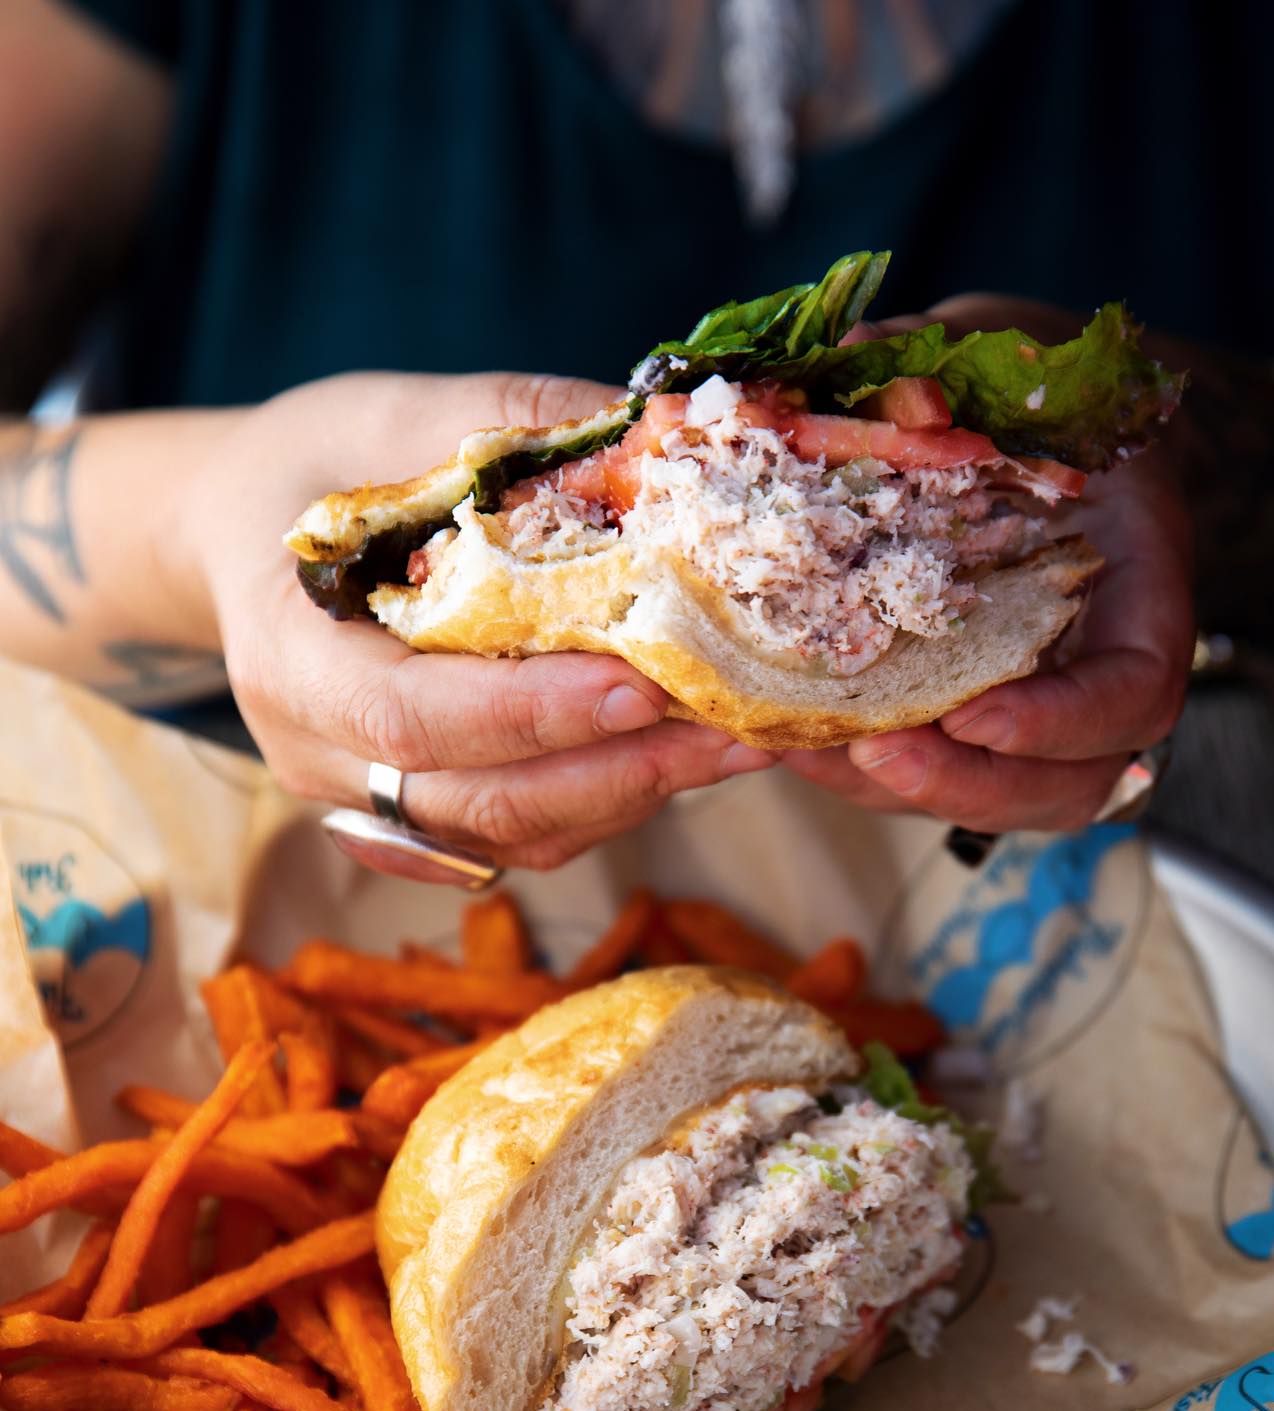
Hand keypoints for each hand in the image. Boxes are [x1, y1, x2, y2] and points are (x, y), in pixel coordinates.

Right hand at [171, 372, 772, 870]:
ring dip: (629, 795)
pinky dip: (601, 806)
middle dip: (616, 770)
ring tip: (737, 740)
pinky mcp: (412, 817)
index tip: (639, 687)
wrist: (243, 533)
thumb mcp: (391, 413)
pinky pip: (515, 840)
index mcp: (288, 653)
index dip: (527, 713)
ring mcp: (363, 799)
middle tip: (736, 728)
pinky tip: (676, 757)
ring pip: (508, 833)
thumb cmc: (314, 465)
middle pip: (475, 798)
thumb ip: (511, 424)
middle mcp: (316, 751)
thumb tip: (660, 434)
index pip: (408, 716)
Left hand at [787, 298, 1193, 832]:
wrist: (1038, 435)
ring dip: (896, 788)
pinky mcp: (969, 726)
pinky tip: (781, 737)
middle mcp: (1097, 675)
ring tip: (805, 749)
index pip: (1133, 693)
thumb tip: (840, 371)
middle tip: (870, 750)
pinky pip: (929, 775)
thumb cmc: (1037, 402)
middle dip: (964, 783)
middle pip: (1063, 785)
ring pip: (990, 799)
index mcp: (1141, 593)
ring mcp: (1037, 714)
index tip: (973, 713)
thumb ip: (938, 374)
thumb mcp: (1004, 364)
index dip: (1061, 720)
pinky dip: (856, 769)